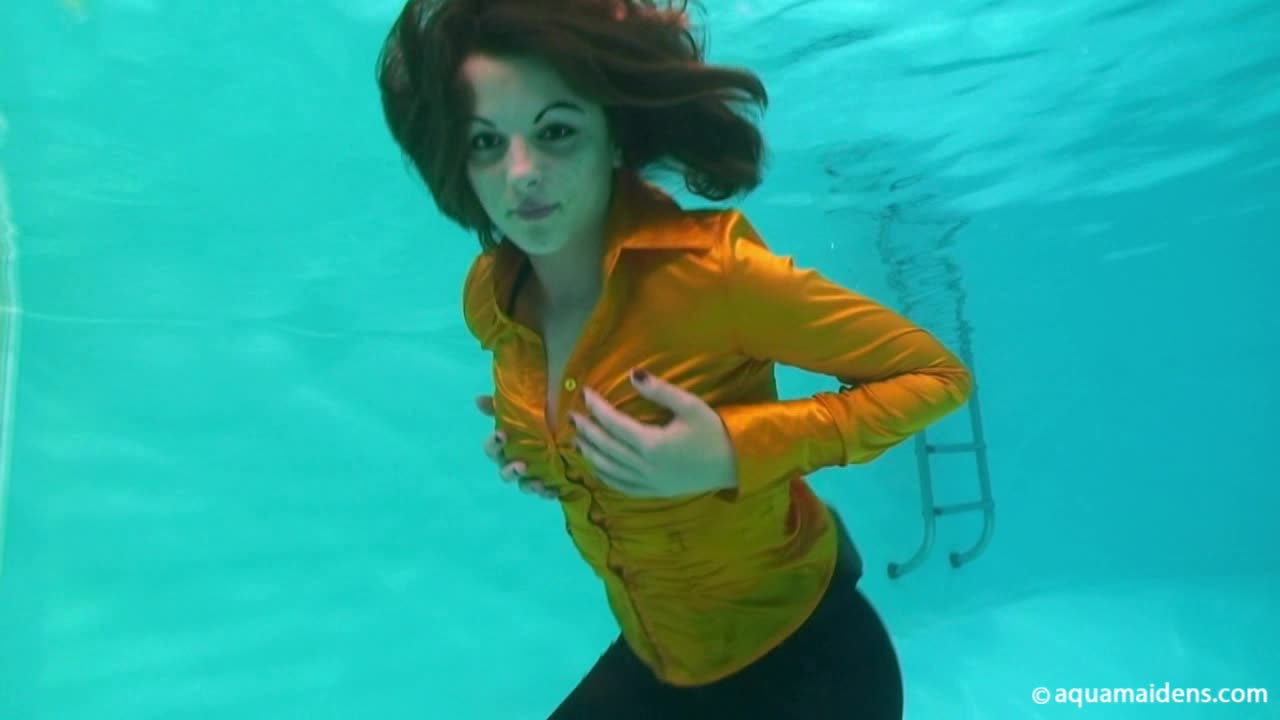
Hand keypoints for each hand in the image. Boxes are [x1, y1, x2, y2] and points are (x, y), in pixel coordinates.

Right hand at [476, 395, 557, 499]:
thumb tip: (478, 400)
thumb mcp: (526, 408)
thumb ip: (502, 406)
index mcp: (506, 446)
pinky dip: (548, 492)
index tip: (502, 435)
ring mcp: (531, 475)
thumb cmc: (541, 418)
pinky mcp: (549, 483)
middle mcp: (515, 462)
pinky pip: (545, 492)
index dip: (493, 443)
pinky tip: (554, 490)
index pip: (491, 448)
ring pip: (523, 486)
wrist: (571, 431)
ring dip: (528, 485)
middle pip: (504, 473)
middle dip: (510, 471)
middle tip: (521, 465)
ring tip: (538, 482)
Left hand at [569, 368, 737, 498]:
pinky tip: (596, 465)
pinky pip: (620, 485)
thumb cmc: (714, 432)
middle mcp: (644, 466)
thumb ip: (659, 391)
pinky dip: (604, 474)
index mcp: (651, 444)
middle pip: (605, 447)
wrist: (734, 465)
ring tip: (578, 439)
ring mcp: (647, 482)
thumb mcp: (690, 405)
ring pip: (608, 469)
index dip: (596, 407)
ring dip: (590, 453)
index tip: (585, 393)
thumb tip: (632, 374)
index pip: (613, 423)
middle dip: (587, 430)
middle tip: (572, 415)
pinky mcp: (653, 492)